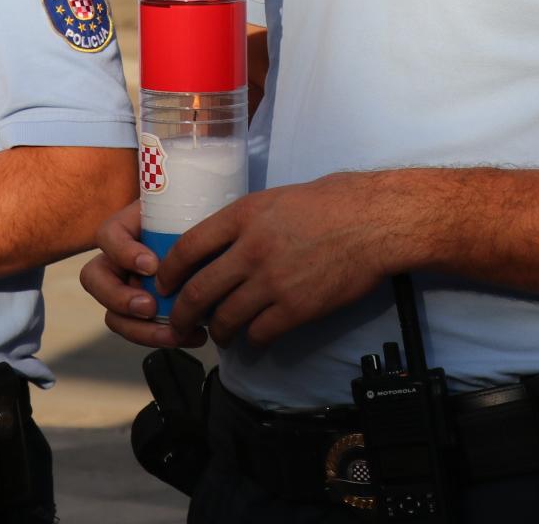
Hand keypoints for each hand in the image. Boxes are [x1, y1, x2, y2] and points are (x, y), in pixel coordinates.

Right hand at [76, 200, 206, 349]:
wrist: (209, 230)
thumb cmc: (196, 220)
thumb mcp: (187, 213)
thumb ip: (185, 221)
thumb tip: (200, 233)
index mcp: (126, 229)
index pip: (108, 236)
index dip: (124, 253)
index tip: (152, 266)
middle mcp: (118, 261)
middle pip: (94, 280)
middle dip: (119, 299)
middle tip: (149, 307)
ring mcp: (128, 288)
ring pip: (114, 316)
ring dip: (142, 331)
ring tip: (178, 334)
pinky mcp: (144, 313)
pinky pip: (141, 332)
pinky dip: (165, 338)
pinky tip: (196, 336)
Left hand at [161, 174, 389, 347]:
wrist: (373, 222)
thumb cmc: (331, 202)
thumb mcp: (276, 198)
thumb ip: (246, 222)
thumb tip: (224, 243)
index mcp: (242, 216)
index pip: (187, 247)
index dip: (170, 271)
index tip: (165, 283)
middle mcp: (250, 250)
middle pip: (199, 291)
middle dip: (182, 313)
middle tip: (179, 322)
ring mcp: (272, 282)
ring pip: (226, 319)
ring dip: (217, 332)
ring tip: (218, 335)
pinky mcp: (296, 309)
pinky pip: (260, 334)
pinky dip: (252, 340)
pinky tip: (254, 338)